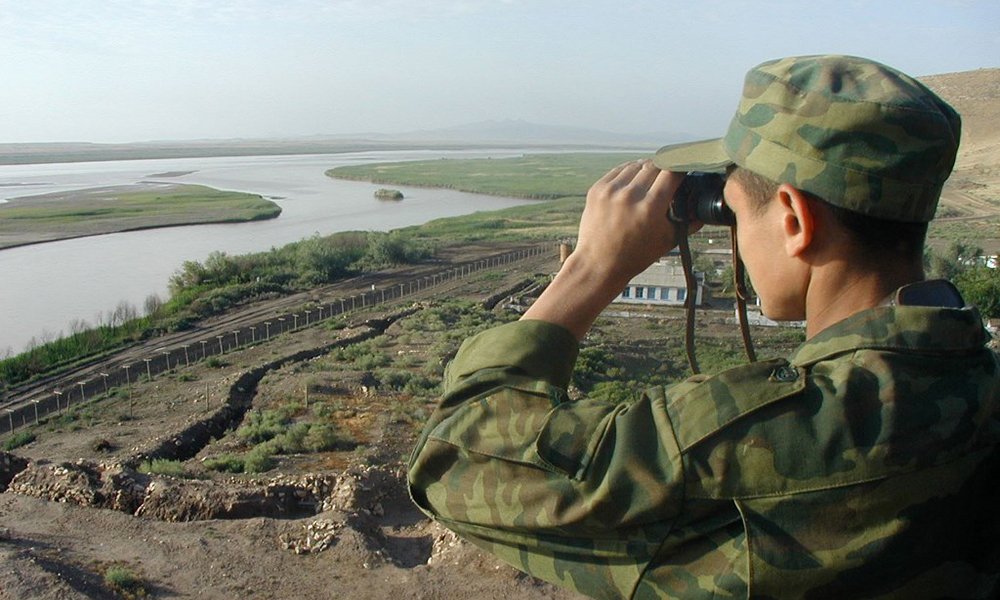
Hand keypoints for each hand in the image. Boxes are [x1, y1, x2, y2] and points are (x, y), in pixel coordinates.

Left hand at [572, 160, 682, 287]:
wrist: (598, 264)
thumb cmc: (636, 255)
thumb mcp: (668, 240)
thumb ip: (690, 223)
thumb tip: (704, 210)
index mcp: (650, 207)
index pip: (672, 172)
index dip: (682, 169)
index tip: (685, 170)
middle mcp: (630, 195)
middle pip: (655, 165)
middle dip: (665, 169)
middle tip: (669, 177)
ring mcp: (611, 191)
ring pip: (637, 165)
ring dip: (647, 169)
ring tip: (652, 179)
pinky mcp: (597, 189)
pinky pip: (619, 170)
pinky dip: (629, 173)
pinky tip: (634, 181)